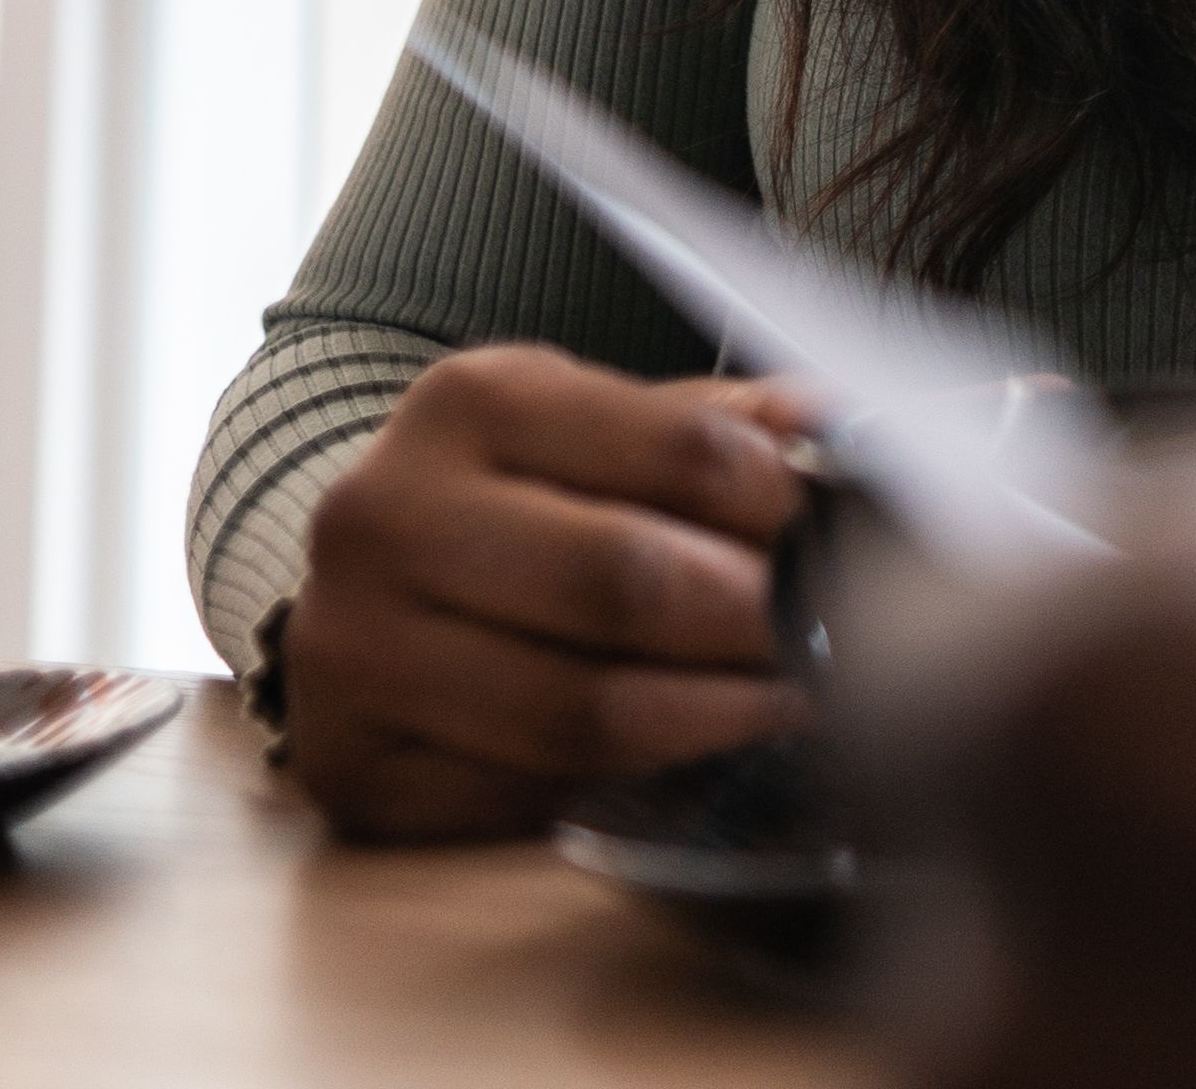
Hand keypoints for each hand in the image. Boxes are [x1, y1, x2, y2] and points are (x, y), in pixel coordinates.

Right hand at [277, 342, 808, 842]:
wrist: (368, 582)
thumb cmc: (520, 495)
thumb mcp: (606, 426)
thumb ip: (723, 429)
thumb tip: (846, 426)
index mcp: (471, 400)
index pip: (683, 450)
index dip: (787, 510)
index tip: (843, 544)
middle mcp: (385, 515)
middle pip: (625, 584)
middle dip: (756, 623)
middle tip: (830, 644)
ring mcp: (351, 649)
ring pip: (579, 712)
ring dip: (714, 718)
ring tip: (785, 704)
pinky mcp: (349, 764)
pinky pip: (524, 795)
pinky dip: (622, 785)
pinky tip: (683, 757)